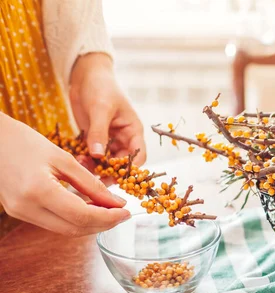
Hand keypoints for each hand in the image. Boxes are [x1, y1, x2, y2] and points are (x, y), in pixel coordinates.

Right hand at [0, 114, 129, 236]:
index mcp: (38, 190)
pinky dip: (74, 219)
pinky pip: (53, 223)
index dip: (108, 217)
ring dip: (90, 223)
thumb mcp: (63, 159)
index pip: (82, 216)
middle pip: (74, 228)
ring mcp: (20, 213)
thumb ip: (91, 184)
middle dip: (102, 223)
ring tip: (109, 210)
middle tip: (122, 213)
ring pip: (64, 230)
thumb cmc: (25, 142)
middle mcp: (26, 208)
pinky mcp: (19, 212)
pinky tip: (89, 208)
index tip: (126, 211)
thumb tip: (117, 203)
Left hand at [69, 53, 145, 168]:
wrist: (85, 75)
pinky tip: (77, 159)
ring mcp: (109, 140)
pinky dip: (86, 160)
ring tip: (82, 166)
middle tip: (95, 178)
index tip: (115, 174)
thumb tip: (97, 156)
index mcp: (133, 131)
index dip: (130, 168)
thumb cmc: (101, 87)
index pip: (139, 156)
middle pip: (122, 163)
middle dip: (110, 171)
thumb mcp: (101, 108)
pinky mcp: (94, 139)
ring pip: (106, 162)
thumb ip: (99, 132)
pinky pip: (92, 156)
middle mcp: (124, 139)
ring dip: (96, 167)